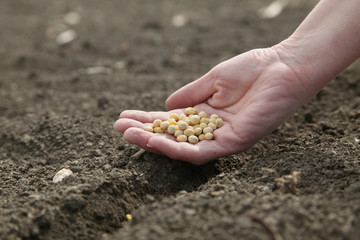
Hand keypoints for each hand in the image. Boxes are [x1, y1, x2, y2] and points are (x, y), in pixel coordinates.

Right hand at [114, 47, 306, 164]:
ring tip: (130, 136)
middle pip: (173, 138)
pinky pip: (202, 152)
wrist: (283, 67)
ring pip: (183, 149)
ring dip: (156, 144)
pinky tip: (156, 142)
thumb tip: (166, 106)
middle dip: (145, 134)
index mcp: (205, 115)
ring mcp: (222, 139)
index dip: (147, 121)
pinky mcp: (235, 143)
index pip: (171, 122)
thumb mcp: (213, 80)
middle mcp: (211, 130)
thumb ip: (190, 94)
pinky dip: (178, 149)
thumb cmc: (252, 69)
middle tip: (119, 128)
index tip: (123, 117)